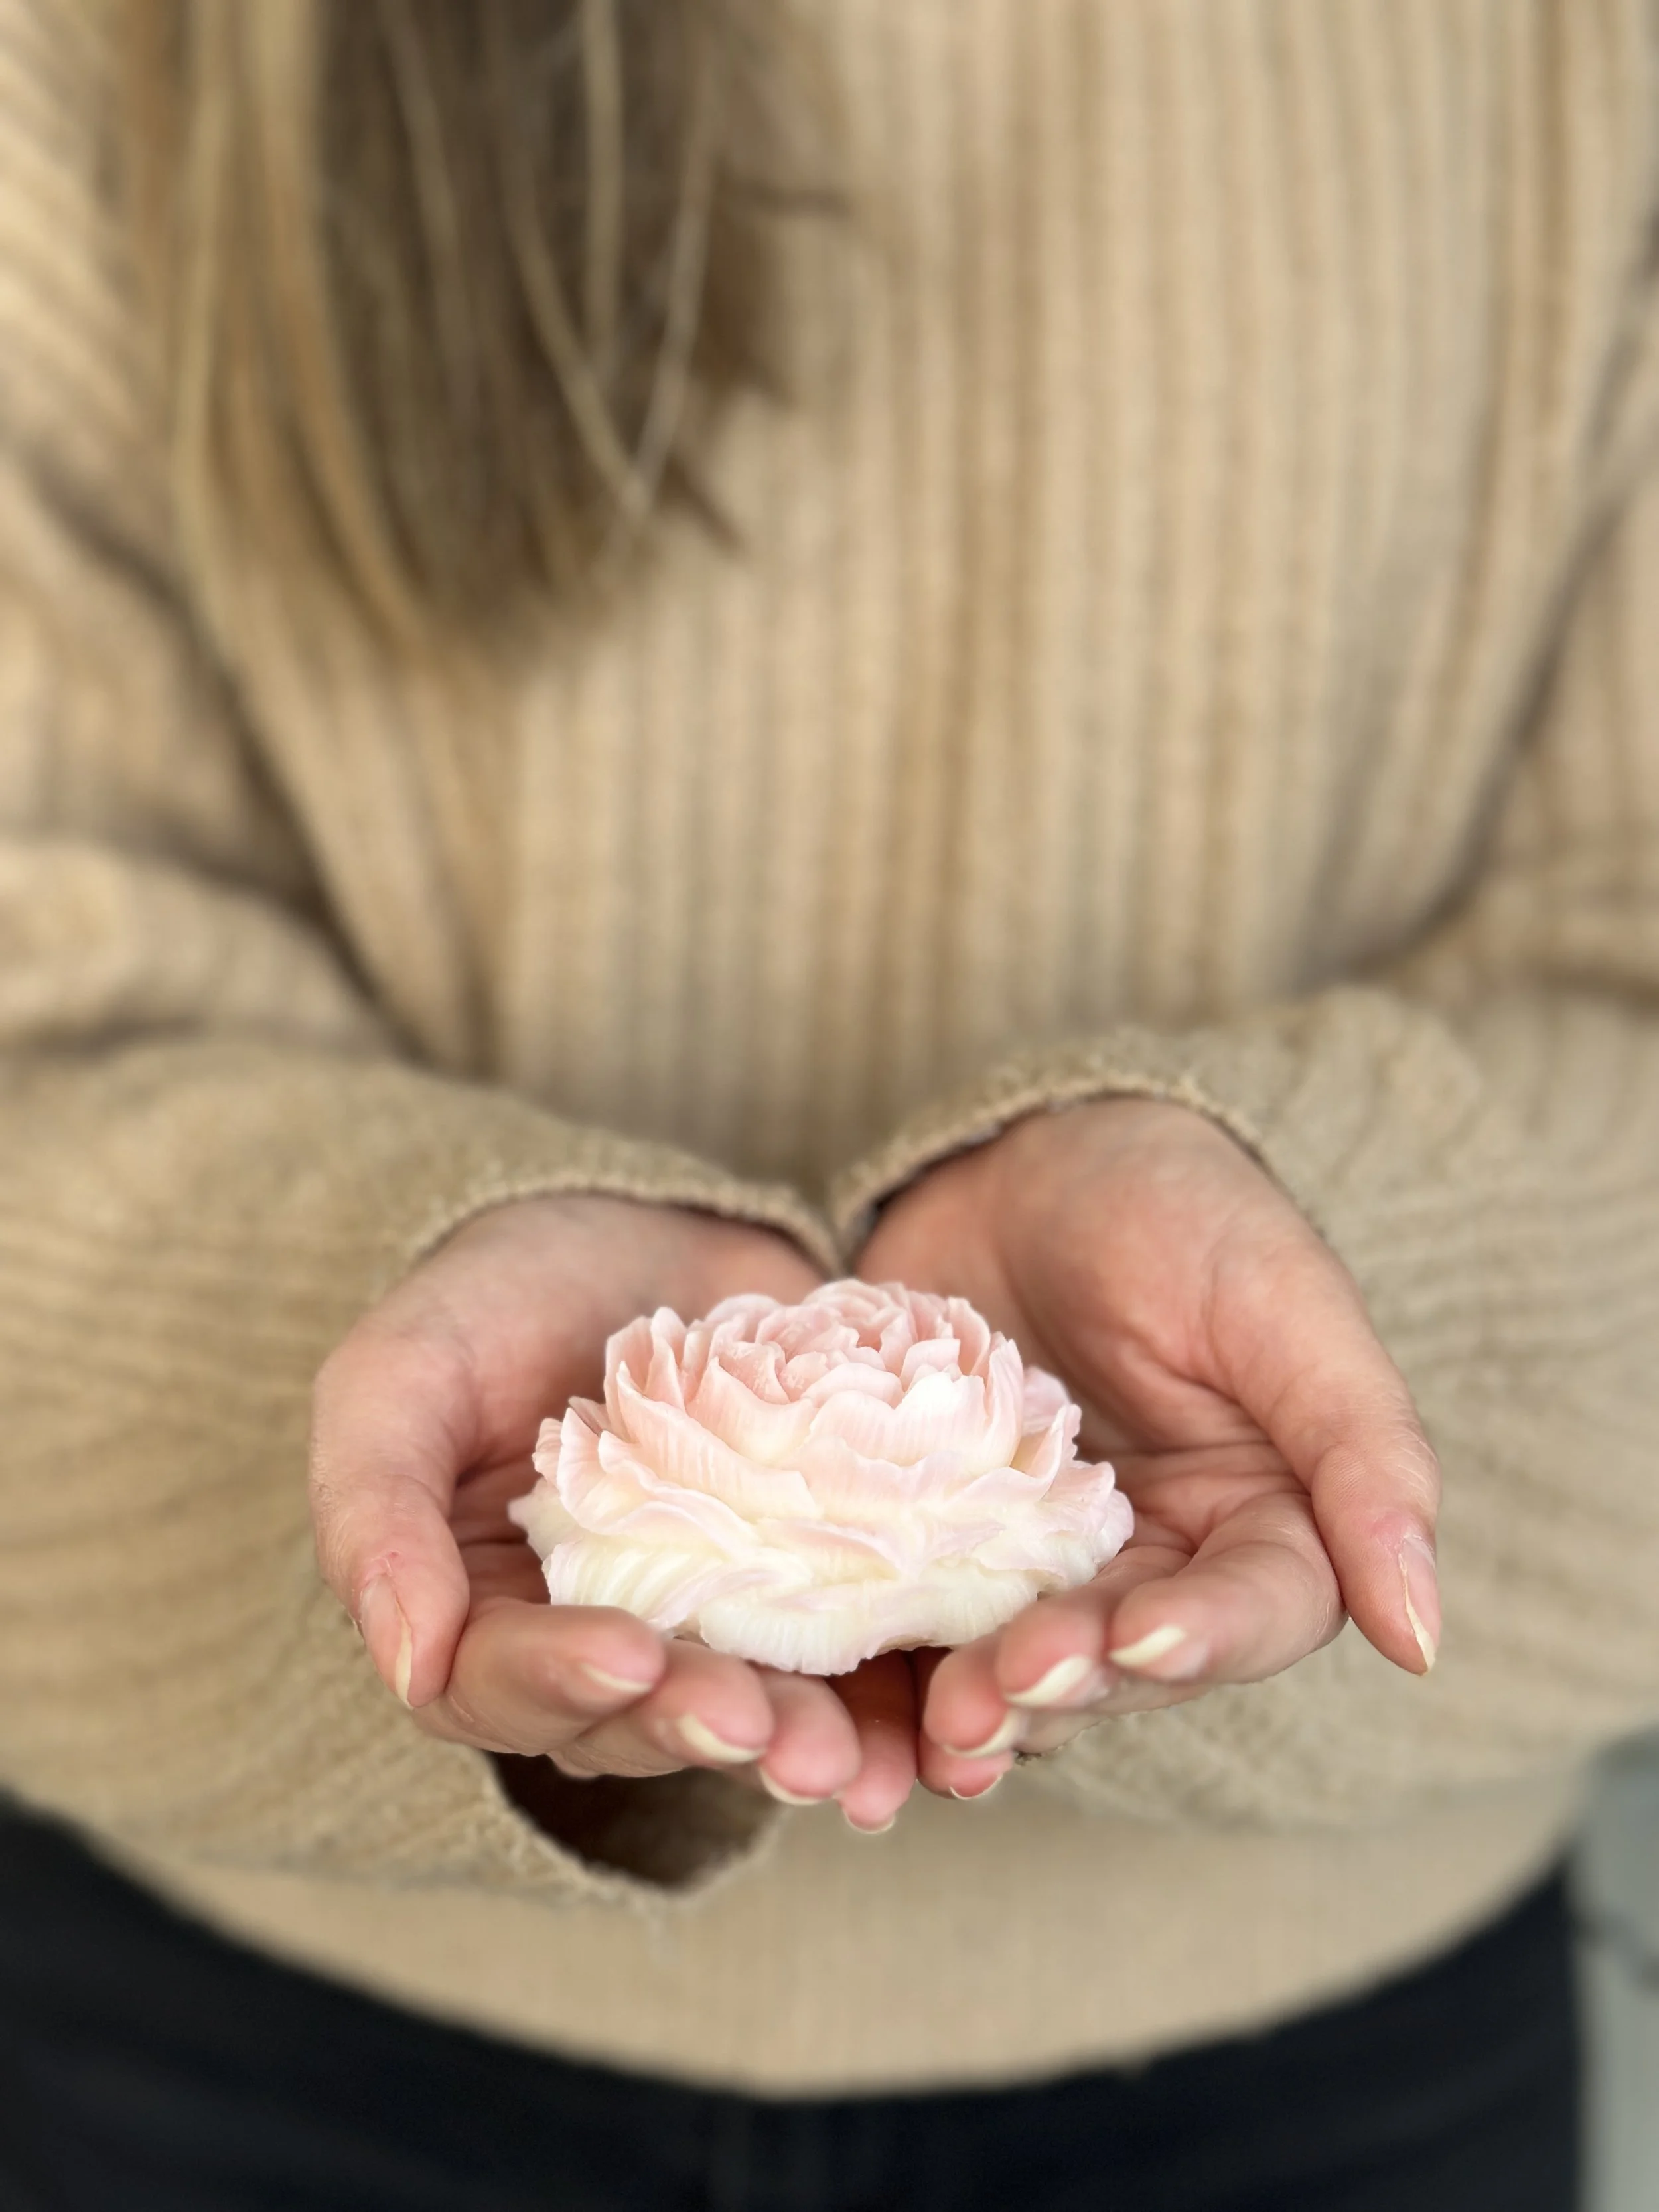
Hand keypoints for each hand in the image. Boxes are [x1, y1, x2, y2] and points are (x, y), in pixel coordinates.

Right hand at [309, 1195, 914, 1831]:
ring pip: (748, 1715)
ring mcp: (714, 1623)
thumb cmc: (498, 1294)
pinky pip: (851, 1666)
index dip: (558, 1683)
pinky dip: (890, 1706)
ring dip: (799, 1747)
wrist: (648, 1225)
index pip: (498, 1686)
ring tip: (849, 1760)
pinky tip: (932, 1728)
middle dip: (697, 1730)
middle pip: (635, 1724)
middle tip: (758, 1724)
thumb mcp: (403, 1372)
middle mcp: (597, 1641)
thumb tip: (408, 1659)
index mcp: (482, 1612)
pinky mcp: (817, 1585)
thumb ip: (376, 1506)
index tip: (629, 1653)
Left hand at [855, 1099, 1440, 1798]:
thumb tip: (1423, 1635)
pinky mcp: (937, 1552)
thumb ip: (1362, 1453)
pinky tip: (846, 1707)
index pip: (1255, 1613)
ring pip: (1022, 1675)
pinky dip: (888, 1680)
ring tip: (928, 1722)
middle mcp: (1156, 1566)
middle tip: (992, 1692)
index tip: (1132, 1637)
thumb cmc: (1175, 1207)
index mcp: (1264, 1520)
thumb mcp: (1279, 1302)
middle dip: (1066, 1686)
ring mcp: (1039, 1568)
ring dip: (978, 1712)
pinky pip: (918, 1632)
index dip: (1200, 1638)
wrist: (1017, 1158)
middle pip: (1127, 1666)